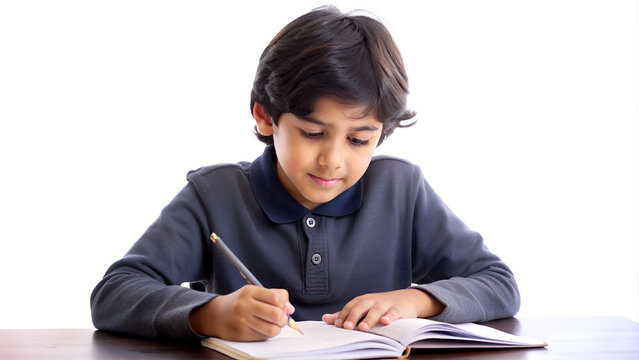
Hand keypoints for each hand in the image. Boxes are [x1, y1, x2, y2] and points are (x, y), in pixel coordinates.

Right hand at [189, 285, 294, 340]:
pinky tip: (263, 328)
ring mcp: (242, 321)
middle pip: (276, 314)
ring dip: (277, 328)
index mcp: (249, 292)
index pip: (276, 297)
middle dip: (283, 318)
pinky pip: (263, 337)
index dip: (284, 304)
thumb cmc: (238, 303)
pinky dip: (267, 334)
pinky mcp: (241, 334)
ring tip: (273, 324)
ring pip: (272, 329)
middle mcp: (245, 306)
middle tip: (280, 318)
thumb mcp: (253, 293)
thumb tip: (290, 308)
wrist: (215, 315)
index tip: (283, 307)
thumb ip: (274, 296)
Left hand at [321, 289, 443, 331]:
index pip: (351, 306)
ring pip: (376, 310)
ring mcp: (386, 304)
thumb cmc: (381, 306)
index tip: (337, 325)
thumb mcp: (364, 308)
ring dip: (369, 319)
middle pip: (361, 307)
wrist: (406, 299)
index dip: (344, 315)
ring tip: (363, 328)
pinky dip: (390, 317)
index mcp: (363, 300)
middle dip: (353, 316)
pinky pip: (394, 312)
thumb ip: (346, 314)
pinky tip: (385, 322)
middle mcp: (373, 300)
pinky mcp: (399, 309)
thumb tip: (325, 318)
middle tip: (346, 327)